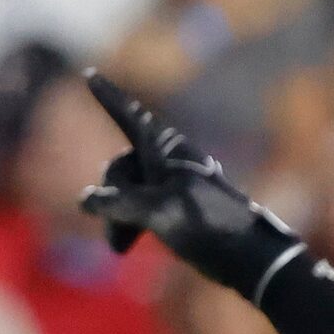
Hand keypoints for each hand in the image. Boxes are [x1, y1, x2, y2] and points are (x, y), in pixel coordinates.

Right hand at [79, 73, 312, 302]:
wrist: (248, 258)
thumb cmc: (207, 225)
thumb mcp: (157, 210)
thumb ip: (117, 201)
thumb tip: (85, 200)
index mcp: (166, 152)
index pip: (129, 118)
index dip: (108, 98)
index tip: (90, 75)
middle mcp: (167, 163)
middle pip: (118, 168)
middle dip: (110, 199)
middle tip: (118, 236)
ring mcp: (170, 187)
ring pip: (124, 193)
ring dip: (117, 218)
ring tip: (120, 248)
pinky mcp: (173, 211)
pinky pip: (136, 210)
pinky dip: (127, 225)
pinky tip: (125, 246)